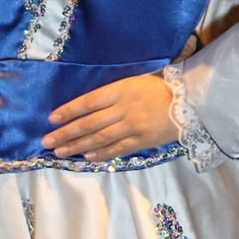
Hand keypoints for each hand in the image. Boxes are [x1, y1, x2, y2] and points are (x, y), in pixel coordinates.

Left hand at [43, 73, 174, 160]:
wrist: (191, 102)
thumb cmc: (161, 88)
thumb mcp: (136, 81)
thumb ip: (113, 93)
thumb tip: (87, 107)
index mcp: (122, 89)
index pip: (89, 101)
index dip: (69, 110)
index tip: (52, 118)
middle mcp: (125, 108)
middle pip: (89, 122)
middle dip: (66, 133)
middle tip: (47, 141)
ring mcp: (134, 125)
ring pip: (100, 138)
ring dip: (78, 146)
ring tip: (60, 152)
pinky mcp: (143, 140)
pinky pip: (118, 149)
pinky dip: (101, 154)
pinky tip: (87, 157)